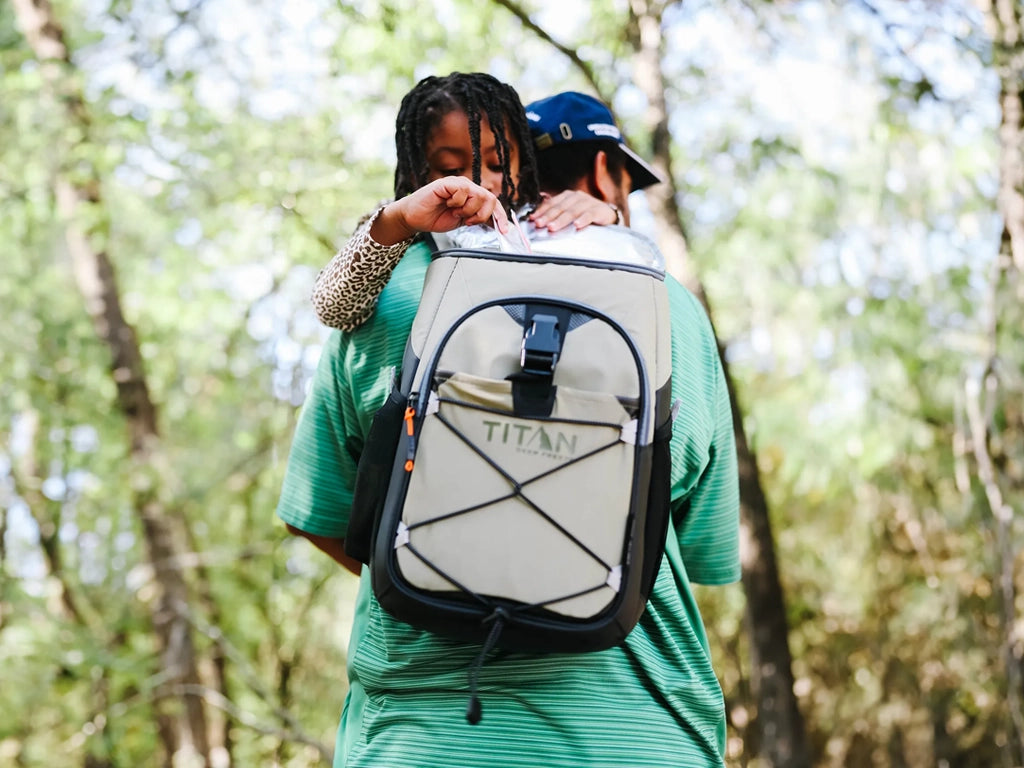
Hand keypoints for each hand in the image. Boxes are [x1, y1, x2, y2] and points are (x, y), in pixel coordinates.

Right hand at [371, 178, 509, 244]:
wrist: (415, 218)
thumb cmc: (435, 218)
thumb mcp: (463, 221)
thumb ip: (479, 219)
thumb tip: (497, 225)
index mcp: (473, 197)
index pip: (494, 203)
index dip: (500, 216)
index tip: (504, 230)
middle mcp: (468, 188)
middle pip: (490, 199)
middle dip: (481, 215)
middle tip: (467, 221)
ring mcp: (458, 184)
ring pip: (478, 195)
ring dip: (468, 210)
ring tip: (455, 212)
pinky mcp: (447, 183)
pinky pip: (463, 190)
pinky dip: (457, 202)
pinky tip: (448, 204)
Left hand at [528, 190, 618, 232]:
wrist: (607, 215)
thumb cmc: (585, 214)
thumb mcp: (570, 211)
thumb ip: (556, 212)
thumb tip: (536, 218)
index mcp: (567, 196)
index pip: (552, 203)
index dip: (541, 211)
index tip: (533, 219)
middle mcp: (576, 197)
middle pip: (560, 207)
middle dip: (548, 216)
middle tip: (539, 224)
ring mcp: (588, 202)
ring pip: (572, 211)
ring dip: (561, 220)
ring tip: (552, 227)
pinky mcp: (598, 210)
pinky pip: (589, 215)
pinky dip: (582, 220)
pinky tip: (577, 225)